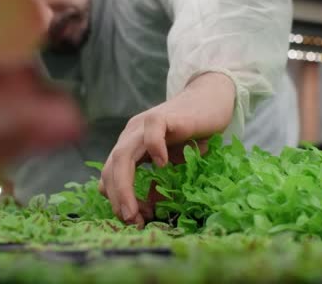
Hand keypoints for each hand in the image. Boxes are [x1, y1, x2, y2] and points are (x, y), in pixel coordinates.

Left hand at [99, 72, 235, 227]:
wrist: (211, 99)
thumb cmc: (192, 132)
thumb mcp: (172, 164)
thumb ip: (157, 182)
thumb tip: (147, 209)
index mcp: (129, 145)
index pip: (111, 175)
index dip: (117, 199)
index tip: (134, 220)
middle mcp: (131, 134)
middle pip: (111, 167)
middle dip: (117, 198)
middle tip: (131, 221)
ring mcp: (145, 124)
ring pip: (123, 155)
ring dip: (125, 186)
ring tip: (136, 210)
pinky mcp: (164, 115)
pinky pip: (152, 130)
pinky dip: (153, 149)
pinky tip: (162, 165)